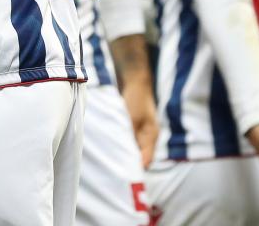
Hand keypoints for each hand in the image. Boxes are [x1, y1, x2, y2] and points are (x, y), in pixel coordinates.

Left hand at [110, 34, 157, 167]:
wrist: (133, 78)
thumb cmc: (136, 97)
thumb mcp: (133, 117)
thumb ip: (130, 134)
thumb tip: (126, 154)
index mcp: (151, 136)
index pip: (146, 160)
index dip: (136, 170)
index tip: (124, 179)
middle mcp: (147, 137)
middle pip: (139, 157)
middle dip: (127, 165)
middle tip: (113, 176)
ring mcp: (139, 132)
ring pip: (131, 149)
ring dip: (121, 154)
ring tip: (108, 165)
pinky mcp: (130, 126)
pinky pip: (125, 140)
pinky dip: (118, 145)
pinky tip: (107, 149)